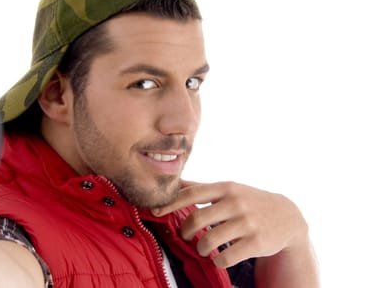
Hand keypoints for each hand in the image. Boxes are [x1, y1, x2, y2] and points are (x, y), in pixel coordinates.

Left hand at [152, 181, 308, 267]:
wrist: (288, 216)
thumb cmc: (250, 201)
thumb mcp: (230, 188)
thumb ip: (202, 187)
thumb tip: (174, 182)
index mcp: (226, 187)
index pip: (192, 193)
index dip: (170, 202)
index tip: (155, 211)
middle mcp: (236, 203)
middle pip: (197, 218)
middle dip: (185, 230)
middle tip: (185, 235)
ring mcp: (248, 223)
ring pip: (210, 240)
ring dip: (201, 248)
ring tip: (203, 248)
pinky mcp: (257, 243)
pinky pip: (226, 257)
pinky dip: (217, 261)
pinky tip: (219, 258)